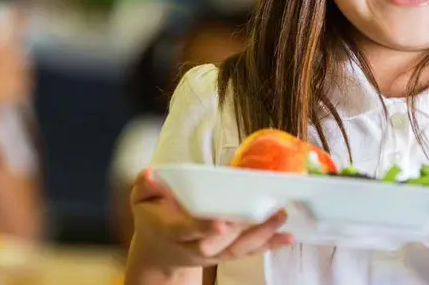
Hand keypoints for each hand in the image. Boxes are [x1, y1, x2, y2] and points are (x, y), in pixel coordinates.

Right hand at [130, 169, 293, 269]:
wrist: (159, 252)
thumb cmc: (152, 217)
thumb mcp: (139, 199)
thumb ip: (145, 186)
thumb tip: (151, 175)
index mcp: (172, 230)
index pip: (187, 229)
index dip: (203, 227)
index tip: (221, 223)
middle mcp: (194, 246)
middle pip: (218, 242)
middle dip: (242, 230)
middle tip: (264, 212)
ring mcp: (212, 253)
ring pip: (238, 249)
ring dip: (261, 235)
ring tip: (281, 217)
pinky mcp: (226, 254)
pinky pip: (249, 252)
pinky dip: (269, 245)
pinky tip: (289, 237)